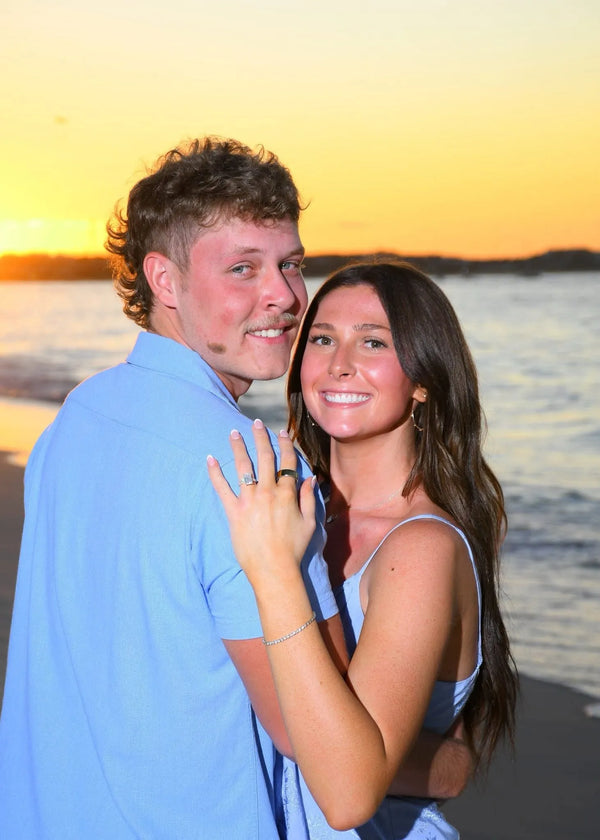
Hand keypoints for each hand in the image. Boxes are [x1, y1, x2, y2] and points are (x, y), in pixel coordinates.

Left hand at [207, 420, 316, 587]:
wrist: (274, 569)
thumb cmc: (294, 548)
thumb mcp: (309, 523)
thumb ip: (310, 499)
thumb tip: (311, 479)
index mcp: (287, 494)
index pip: (287, 462)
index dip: (285, 445)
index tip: (282, 432)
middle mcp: (268, 492)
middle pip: (265, 458)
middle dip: (261, 438)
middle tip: (256, 423)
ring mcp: (249, 501)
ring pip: (243, 467)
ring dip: (238, 447)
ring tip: (233, 433)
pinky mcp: (234, 512)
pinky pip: (222, 489)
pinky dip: (215, 473)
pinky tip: (210, 459)